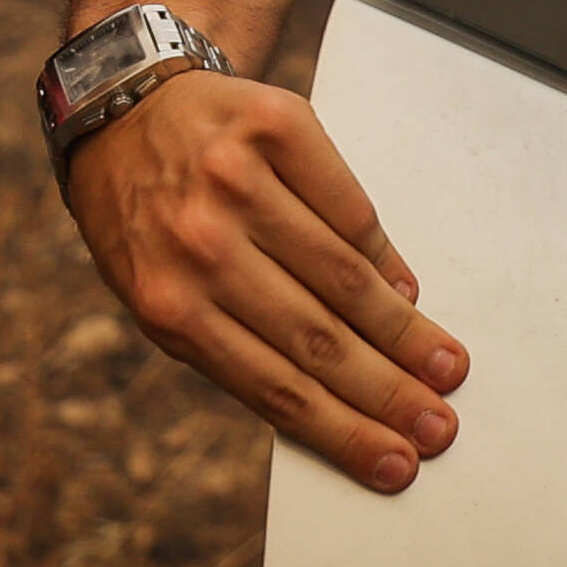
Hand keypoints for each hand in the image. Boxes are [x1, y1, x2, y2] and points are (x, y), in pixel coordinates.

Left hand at [59, 70, 467, 494]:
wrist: (122, 103)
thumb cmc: (143, 212)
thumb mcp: (158, 292)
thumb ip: (228, 342)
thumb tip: (329, 403)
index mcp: (167, 303)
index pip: (274, 387)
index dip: (344, 431)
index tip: (393, 462)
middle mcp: (199, 243)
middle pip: (318, 337)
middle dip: (388, 392)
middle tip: (437, 425)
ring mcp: (237, 181)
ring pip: (343, 275)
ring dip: (401, 330)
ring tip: (444, 366)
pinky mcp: (272, 127)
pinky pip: (348, 206)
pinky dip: (382, 253)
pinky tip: (404, 290)